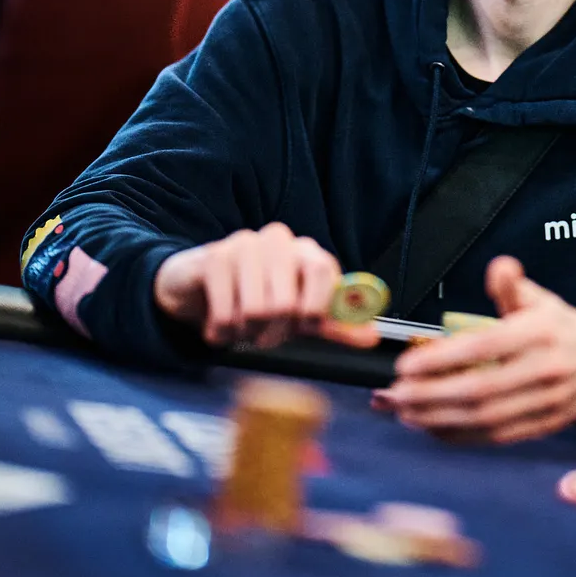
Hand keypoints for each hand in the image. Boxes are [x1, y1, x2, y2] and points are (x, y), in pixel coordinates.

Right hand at [152, 223, 378, 350]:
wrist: (203, 289)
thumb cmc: (260, 300)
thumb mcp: (302, 316)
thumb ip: (336, 325)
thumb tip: (372, 336)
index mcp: (307, 252)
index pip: (323, 274)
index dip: (312, 310)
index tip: (302, 325)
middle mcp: (279, 240)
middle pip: (287, 303)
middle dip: (274, 332)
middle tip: (264, 333)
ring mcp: (244, 245)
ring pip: (255, 310)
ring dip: (246, 333)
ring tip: (242, 327)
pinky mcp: (215, 258)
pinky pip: (225, 312)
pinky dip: (222, 332)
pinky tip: (219, 326)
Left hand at [378, 256, 575, 443]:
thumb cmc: (563, 328)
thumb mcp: (540, 299)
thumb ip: (512, 285)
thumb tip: (499, 267)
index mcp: (541, 333)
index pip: (483, 347)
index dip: (441, 359)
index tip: (406, 365)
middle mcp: (546, 369)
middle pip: (479, 390)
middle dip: (429, 396)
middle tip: (393, 394)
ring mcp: (547, 402)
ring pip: (485, 418)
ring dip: (438, 419)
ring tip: (403, 412)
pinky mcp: (546, 426)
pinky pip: (497, 436)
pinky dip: (461, 436)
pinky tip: (433, 428)